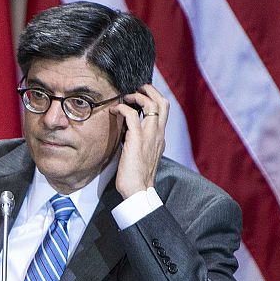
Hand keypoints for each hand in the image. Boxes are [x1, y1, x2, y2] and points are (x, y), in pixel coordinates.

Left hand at [112, 83, 168, 198]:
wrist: (138, 191)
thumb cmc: (137, 177)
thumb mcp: (144, 155)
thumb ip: (142, 143)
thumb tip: (130, 134)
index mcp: (160, 137)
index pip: (164, 110)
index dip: (154, 98)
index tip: (140, 95)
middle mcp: (158, 134)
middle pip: (163, 102)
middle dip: (150, 90)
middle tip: (136, 88)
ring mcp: (150, 135)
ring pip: (152, 104)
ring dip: (137, 95)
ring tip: (126, 97)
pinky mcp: (137, 139)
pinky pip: (133, 115)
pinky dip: (123, 108)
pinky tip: (115, 110)